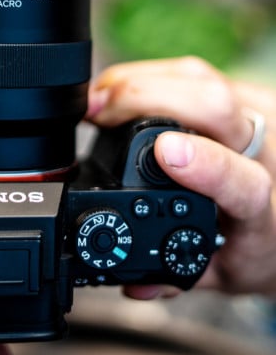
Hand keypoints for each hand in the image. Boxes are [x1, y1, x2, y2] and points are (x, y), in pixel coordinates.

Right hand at [86, 56, 275, 297]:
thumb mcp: (225, 273)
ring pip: (201, 78)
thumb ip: (178, 278)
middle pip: (219, 105)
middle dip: (147, 97)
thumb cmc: (256, 239)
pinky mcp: (237, 92)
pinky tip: (118, 88)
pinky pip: (191, 71)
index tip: (166, 154)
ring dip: (139, 82)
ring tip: (96, 102)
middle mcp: (264, 155)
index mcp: (263, 215)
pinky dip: (147, 76)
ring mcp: (252, 115)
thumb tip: (137, 283)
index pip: (247, 184)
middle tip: (96, 113)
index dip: (208, 166)